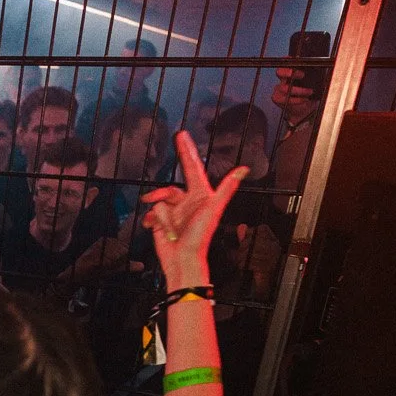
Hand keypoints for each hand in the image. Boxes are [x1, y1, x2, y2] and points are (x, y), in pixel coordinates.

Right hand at [140, 130, 246, 280]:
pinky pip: (152, 212)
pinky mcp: (162, 221)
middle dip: (162, 196)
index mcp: (200, 194)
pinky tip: (155, 227)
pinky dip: (152, 220)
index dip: (186, 151)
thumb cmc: (200, 237)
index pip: (192, 167)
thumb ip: (226, 188)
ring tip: (170, 229)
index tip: (181, 136)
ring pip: (159, 201)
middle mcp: (187, 201)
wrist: (182, 260)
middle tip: (155, 199)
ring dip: (162, 216)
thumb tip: (243, 170)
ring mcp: (174, 211)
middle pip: (169, 188)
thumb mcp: (214, 209)